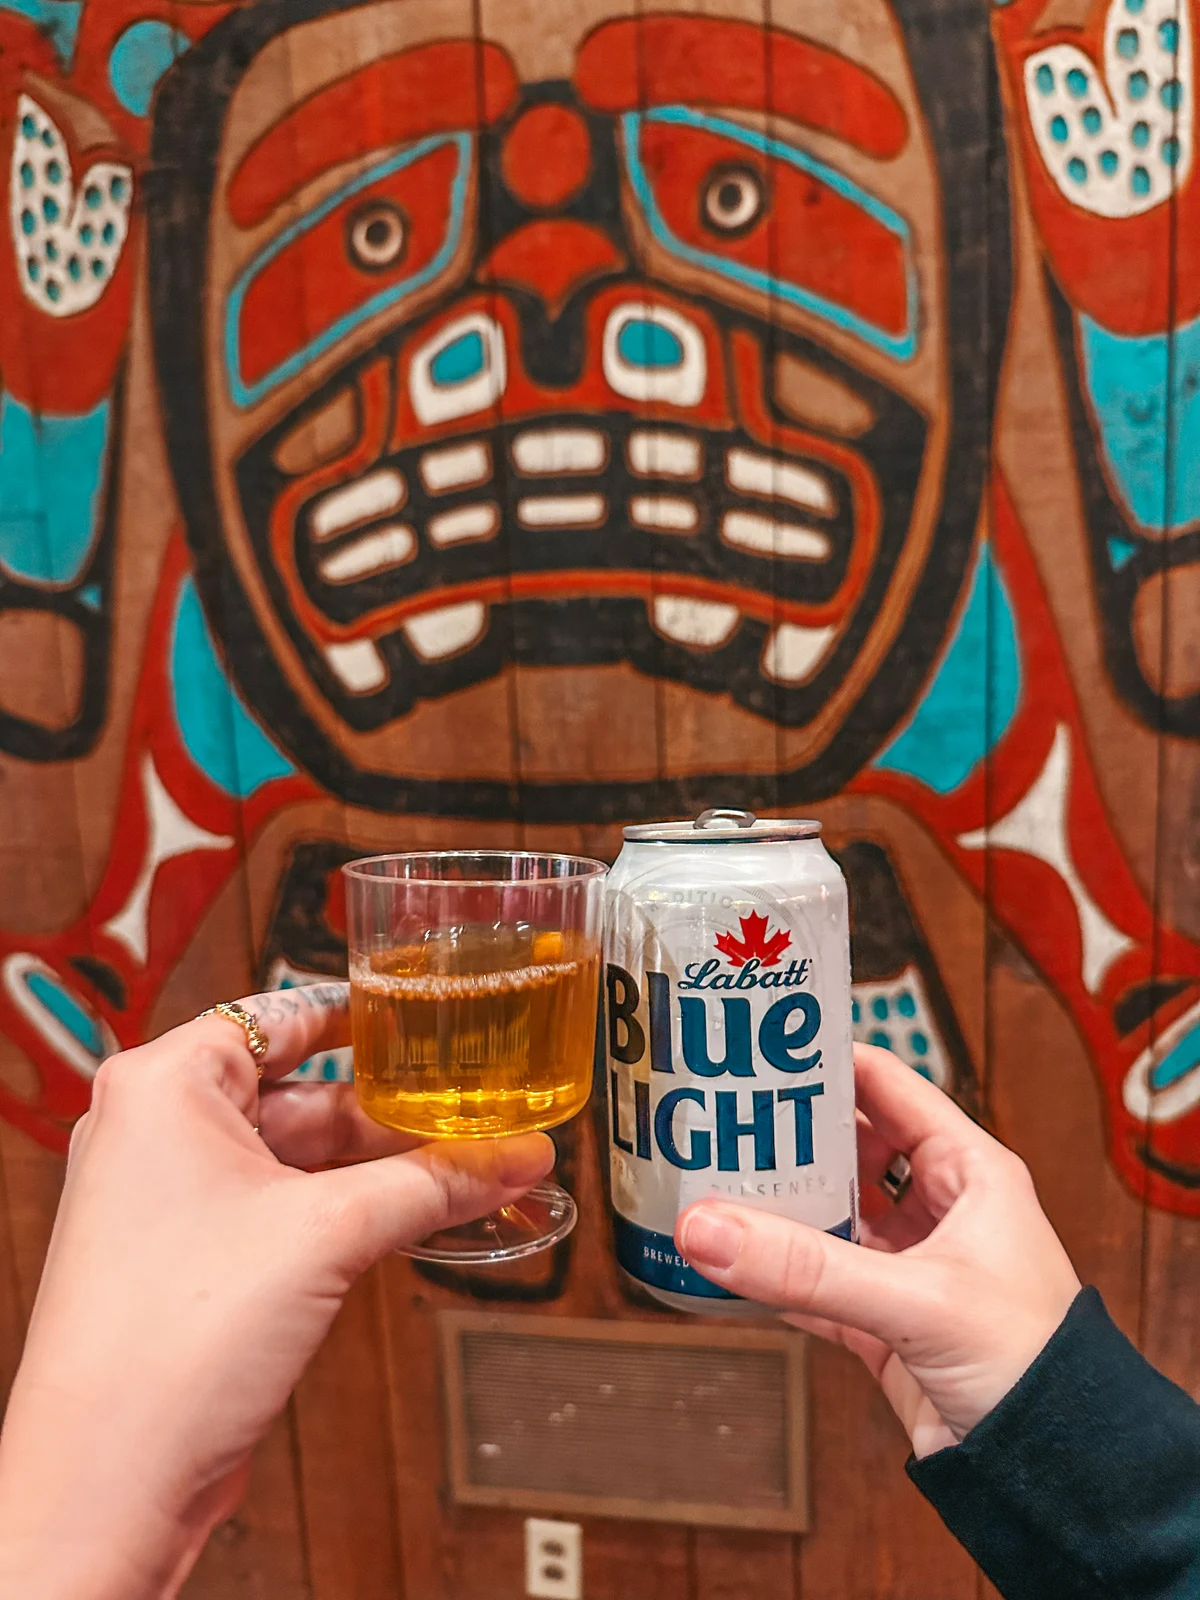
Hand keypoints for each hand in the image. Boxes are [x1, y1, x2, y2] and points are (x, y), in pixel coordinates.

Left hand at [0, 984, 553, 1599]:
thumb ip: (435, 1182)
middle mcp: (159, 1130)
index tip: (422, 1013)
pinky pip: (287, 1209)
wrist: (112, 1477)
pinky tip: (423, 1216)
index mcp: (164, 1084)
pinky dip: (351, 1211)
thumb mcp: (330, 1232)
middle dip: (393, 1112)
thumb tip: (516, 1157)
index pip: (280, 1014)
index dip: (360, 1013)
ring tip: (471, 1166)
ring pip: (299, 1158)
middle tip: (475, 1110)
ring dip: (382, 1169)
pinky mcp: (193, 1259)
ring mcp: (173, 1198)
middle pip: (302, 1093)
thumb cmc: (169, 1339)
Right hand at [675, 1044, 1080, 1458]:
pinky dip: (774, 1275)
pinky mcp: (885, 1322)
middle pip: (849, 1148)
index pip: (889, 1086)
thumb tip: (707, 1229)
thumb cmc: (1030, 1363)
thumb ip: (807, 1266)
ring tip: (711, 1182)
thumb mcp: (916, 1298)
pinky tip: (729, 1265)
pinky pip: (816, 1283)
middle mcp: (939, 1209)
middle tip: (720, 1115)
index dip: (829, 1062)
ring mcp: (909, 1266)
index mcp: (970, 1171)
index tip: (760, 1046)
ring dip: (778, 1206)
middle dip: (789, 1134)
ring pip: (829, 1216)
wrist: (1056, 1473)